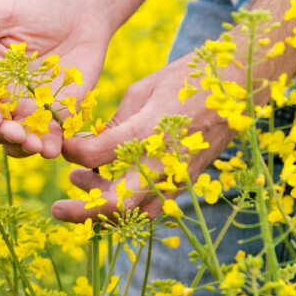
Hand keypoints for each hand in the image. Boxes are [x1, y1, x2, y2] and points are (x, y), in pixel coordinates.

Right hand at [0, 0, 116, 157]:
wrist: (81, 8)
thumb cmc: (36, 6)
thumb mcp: (2, 14)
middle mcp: (3, 97)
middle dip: (2, 135)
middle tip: (18, 134)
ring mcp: (30, 109)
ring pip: (17, 141)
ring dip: (23, 148)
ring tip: (37, 146)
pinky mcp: (57, 115)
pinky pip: (50, 139)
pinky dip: (50, 147)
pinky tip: (54, 148)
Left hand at [51, 53, 235, 221]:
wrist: (239, 87)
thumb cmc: (187, 80)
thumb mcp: (143, 91)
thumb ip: (114, 125)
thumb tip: (87, 146)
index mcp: (148, 131)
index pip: (95, 155)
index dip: (71, 153)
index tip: (62, 144)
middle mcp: (163, 162)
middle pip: (115, 204)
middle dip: (81, 211)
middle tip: (56, 207)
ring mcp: (177, 178)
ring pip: (134, 214)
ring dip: (103, 211)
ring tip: (82, 185)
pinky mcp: (186, 183)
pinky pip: (153, 209)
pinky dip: (128, 209)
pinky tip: (110, 190)